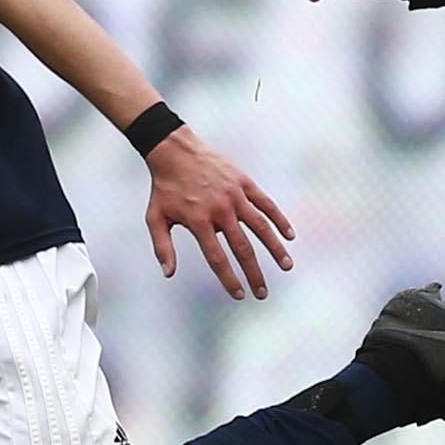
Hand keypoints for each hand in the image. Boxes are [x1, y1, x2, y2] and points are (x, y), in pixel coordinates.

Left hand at [143, 129, 296, 298]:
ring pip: (260, 226)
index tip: (240, 294)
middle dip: (254, 273)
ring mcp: (234, 195)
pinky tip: (289, 235)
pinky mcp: (244, 182)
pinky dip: (279, 219)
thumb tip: (168, 274)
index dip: (230, 279)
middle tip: (263, 293)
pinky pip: (266, 203)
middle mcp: (220, 210)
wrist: (174, 150)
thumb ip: (162, 247)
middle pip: (242, 248)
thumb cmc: (165, 187)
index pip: (217, 258)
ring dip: (275, 248)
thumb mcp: (155, 217)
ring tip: (286, 266)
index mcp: (199, 221)